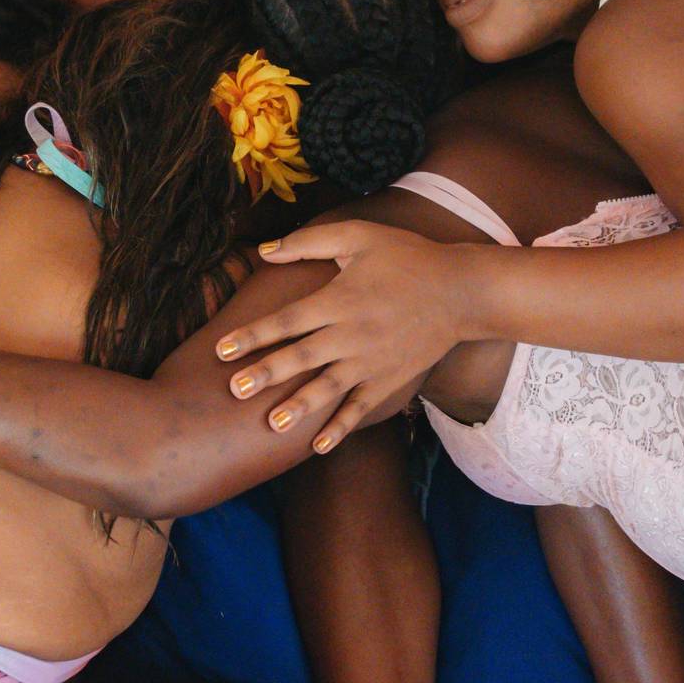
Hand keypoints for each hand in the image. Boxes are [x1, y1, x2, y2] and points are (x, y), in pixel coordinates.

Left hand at [213, 222, 468, 452]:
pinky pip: (361, 408)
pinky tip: (318, 446)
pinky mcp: (389, 380)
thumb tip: (263, 250)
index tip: (222, 349)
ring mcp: (371, 362)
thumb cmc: (407, 257)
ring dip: (299, 406)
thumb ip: (309, 242)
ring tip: (272, 423)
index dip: (254, 335)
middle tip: (234, 390)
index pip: (288, 320)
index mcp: (340, 300)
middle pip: (302, 357)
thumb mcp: (359, 236)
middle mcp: (352, 334)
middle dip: (267, 373)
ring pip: (328, 388)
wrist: (461, 291)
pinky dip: (341, 428)